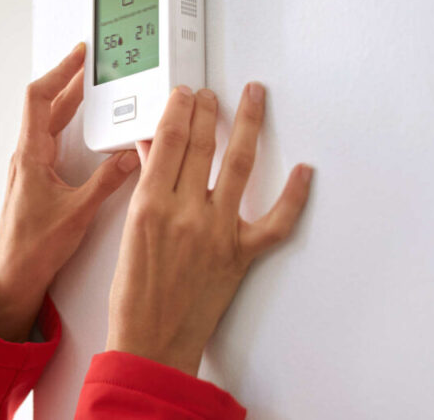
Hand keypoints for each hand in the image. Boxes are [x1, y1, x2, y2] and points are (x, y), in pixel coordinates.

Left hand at [0, 41, 139, 341]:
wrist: (16, 275)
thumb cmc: (35, 247)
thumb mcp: (79, 212)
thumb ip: (107, 182)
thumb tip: (128, 156)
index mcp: (31, 155)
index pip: (40, 99)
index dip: (59, 72)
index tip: (78, 56)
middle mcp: (27, 156)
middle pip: (46, 105)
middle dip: (69, 81)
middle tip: (90, 62)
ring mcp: (30, 165)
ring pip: (49, 121)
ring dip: (69, 100)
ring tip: (90, 85)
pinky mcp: (36, 177)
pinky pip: (52, 138)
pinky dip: (69, 122)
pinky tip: (83, 124)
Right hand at [106, 82, 312, 374]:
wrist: (152, 340)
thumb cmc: (134, 293)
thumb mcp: (130, 230)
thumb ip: (145, 186)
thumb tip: (151, 151)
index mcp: (150, 204)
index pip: (169, 139)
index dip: (180, 109)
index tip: (185, 94)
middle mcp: (185, 212)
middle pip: (202, 143)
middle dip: (209, 109)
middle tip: (213, 93)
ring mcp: (217, 232)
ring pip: (238, 165)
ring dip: (248, 125)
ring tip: (254, 99)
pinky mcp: (240, 254)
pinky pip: (275, 221)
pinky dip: (293, 196)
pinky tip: (303, 171)